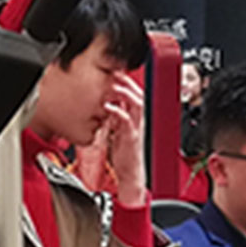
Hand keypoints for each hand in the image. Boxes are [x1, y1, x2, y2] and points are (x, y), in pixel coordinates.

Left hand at [102, 74, 147, 207]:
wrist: (130, 174)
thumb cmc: (124, 154)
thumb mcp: (118, 130)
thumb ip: (115, 117)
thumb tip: (106, 105)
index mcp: (135, 118)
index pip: (134, 93)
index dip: (126, 82)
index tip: (115, 73)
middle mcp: (138, 121)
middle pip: (138, 94)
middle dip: (127, 82)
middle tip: (115, 73)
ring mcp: (136, 128)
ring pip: (137, 104)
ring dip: (125, 93)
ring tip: (115, 86)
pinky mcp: (131, 137)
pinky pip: (127, 121)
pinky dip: (118, 112)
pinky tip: (109, 107)